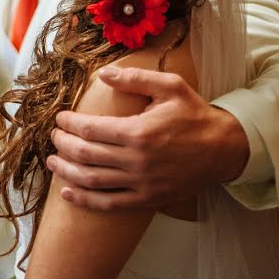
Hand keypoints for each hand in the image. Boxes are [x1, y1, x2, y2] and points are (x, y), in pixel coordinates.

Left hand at [47, 66, 249, 210]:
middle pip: (85, 154)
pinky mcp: (147, 200)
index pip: (89, 129)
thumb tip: (103, 74)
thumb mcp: (170, 86)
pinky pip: (109, 204)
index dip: (68, 124)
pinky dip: (84, 200)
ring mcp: (141, 183)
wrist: (225, 149)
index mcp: (138, 132)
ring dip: (65, 171)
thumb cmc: (195, 115)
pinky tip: (67, 192)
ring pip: (91, 180)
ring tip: (52, 161)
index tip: (59, 119)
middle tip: (53, 137)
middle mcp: (136, 160)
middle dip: (62, 144)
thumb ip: (135, 78)